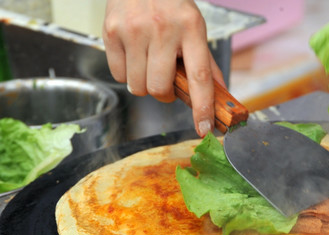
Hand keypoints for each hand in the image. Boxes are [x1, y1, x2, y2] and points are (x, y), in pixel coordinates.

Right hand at [102, 0, 224, 136]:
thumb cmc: (169, 2)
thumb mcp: (193, 25)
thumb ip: (204, 61)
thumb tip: (217, 96)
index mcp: (191, 28)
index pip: (200, 77)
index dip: (203, 107)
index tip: (204, 128)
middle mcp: (162, 30)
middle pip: (160, 88)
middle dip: (163, 94)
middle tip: (165, 81)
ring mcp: (134, 30)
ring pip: (137, 87)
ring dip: (144, 84)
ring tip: (148, 62)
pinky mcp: (111, 31)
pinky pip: (118, 75)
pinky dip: (127, 73)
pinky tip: (133, 54)